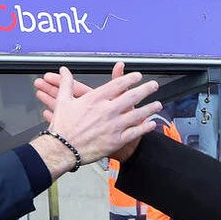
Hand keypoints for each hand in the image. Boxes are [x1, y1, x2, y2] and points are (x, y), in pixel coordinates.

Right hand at [33, 62, 161, 168]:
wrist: (63, 149)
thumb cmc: (63, 127)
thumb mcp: (63, 101)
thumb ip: (66, 83)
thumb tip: (64, 70)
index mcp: (96, 99)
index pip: (118, 84)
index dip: (131, 79)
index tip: (137, 76)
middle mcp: (107, 110)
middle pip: (132, 96)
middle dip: (146, 89)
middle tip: (153, 85)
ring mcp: (114, 125)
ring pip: (138, 114)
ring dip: (150, 108)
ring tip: (157, 104)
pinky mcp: (116, 140)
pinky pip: (135, 132)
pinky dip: (145, 127)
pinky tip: (151, 124)